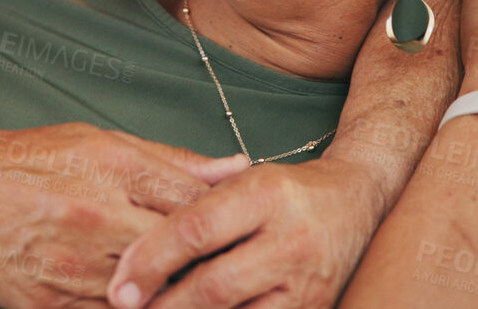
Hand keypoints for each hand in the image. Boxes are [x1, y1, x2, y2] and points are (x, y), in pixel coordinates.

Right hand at [0, 122, 248, 308]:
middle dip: (205, 264)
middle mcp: (93, 220)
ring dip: (171, 295)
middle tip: (228, 267)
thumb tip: (236, 168)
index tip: (242, 229)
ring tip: (189, 288)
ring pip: (149, 297)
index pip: (194, 205)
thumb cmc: (27, 161)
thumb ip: (170, 161)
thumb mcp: (98, 141)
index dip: (225, 221)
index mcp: (111, 170)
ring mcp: (70, 271)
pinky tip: (139, 297)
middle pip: (178, 257)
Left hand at [106, 157, 380, 308]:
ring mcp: (307, 284)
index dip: (150, 260)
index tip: (119, 285)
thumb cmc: (286, 192)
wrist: (358, 203)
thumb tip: (130, 250)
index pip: (196, 229)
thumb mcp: (243, 181)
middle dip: (164, 305)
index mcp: (266, 194)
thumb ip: (193, 206)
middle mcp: (291, 240)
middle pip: (214, 285)